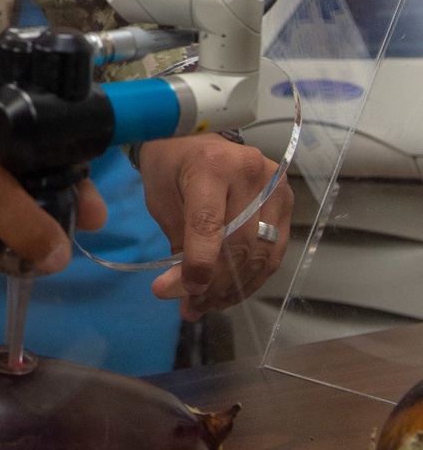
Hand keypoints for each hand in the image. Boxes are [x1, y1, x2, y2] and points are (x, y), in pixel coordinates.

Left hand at [137, 133, 291, 321]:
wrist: (193, 141)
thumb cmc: (172, 168)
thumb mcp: (163, 202)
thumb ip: (178, 245)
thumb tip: (184, 293)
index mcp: (211, 165)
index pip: (210, 223)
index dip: (200, 263)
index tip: (188, 292)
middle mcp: (250, 172)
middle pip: (238, 243)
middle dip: (214, 283)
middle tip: (191, 307)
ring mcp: (274, 186)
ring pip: (259, 253)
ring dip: (233, 287)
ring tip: (207, 305)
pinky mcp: (286, 201)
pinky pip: (273, 252)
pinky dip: (251, 277)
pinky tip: (230, 292)